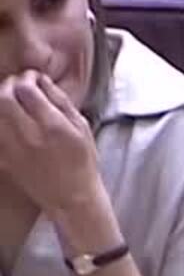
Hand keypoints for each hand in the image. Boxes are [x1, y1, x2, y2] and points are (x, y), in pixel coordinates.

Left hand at [0, 71, 108, 225]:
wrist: (71, 198)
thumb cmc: (82, 164)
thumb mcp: (82, 129)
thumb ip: (62, 103)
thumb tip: (42, 81)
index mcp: (53, 127)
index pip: (27, 89)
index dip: (27, 77)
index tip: (33, 77)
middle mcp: (29, 135)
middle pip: (4, 97)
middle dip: (9, 85)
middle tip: (18, 85)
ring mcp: (12, 148)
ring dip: (0, 100)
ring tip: (10, 99)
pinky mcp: (2, 158)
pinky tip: (6, 117)